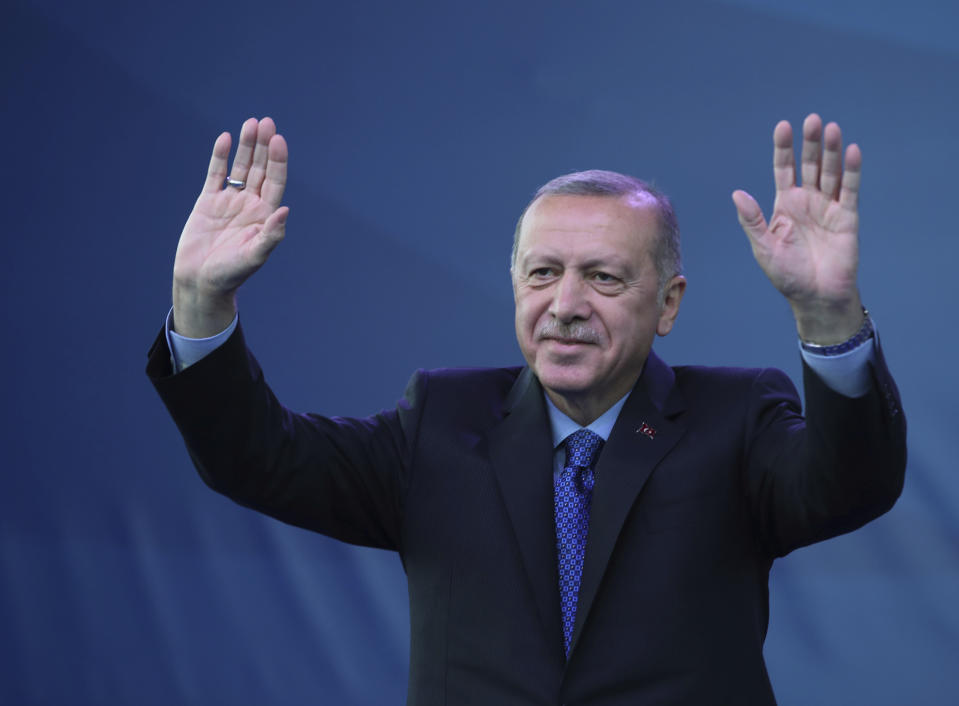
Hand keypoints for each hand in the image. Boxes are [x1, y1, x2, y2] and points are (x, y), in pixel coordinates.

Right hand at [172, 117, 288, 337]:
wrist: (200, 281)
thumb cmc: (231, 274)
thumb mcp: (254, 256)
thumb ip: (271, 235)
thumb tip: (285, 211)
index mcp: (265, 216)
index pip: (275, 182)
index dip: (277, 161)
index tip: (278, 140)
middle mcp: (250, 205)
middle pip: (260, 169)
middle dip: (264, 146)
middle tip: (267, 122)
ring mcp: (230, 201)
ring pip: (240, 167)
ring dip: (246, 146)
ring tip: (251, 123)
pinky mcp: (208, 201)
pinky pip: (216, 174)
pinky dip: (220, 157)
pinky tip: (225, 138)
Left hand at [732, 113, 863, 343]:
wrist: (816, 297)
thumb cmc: (787, 275)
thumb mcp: (764, 248)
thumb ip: (752, 221)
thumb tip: (737, 194)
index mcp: (784, 206)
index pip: (783, 170)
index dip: (784, 149)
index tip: (784, 126)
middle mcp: (807, 201)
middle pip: (809, 165)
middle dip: (810, 143)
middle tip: (812, 120)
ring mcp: (828, 208)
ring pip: (830, 173)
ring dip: (831, 151)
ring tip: (831, 129)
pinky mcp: (847, 218)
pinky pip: (850, 191)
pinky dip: (851, 171)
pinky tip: (850, 151)